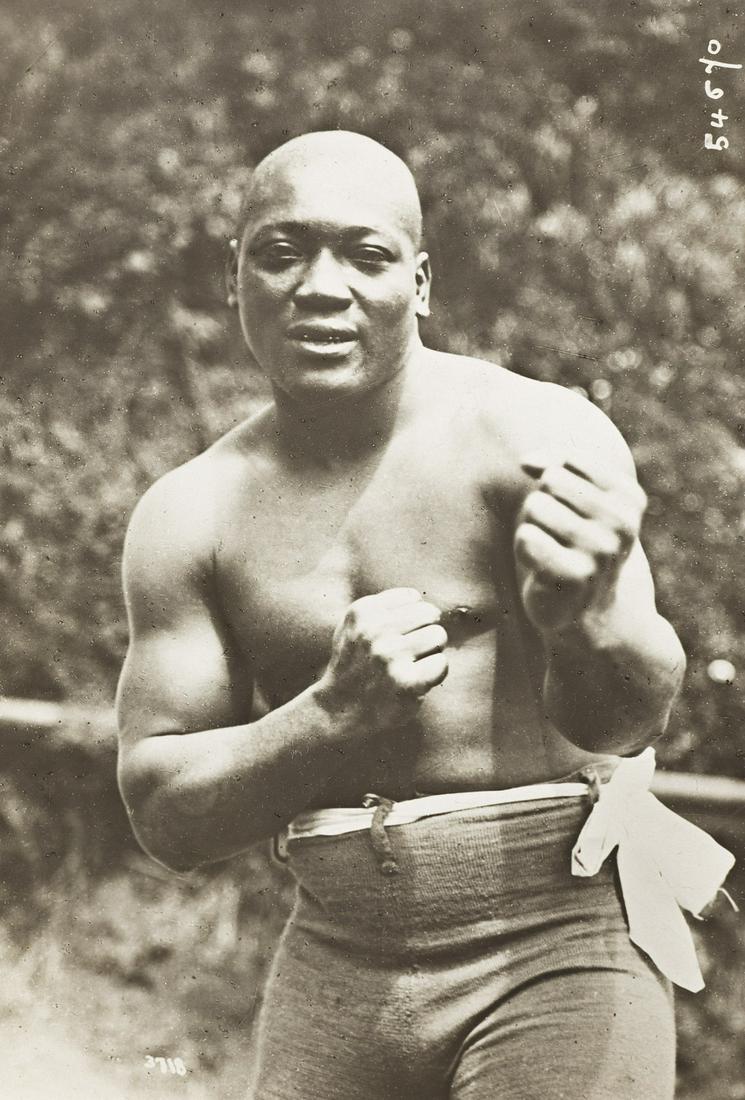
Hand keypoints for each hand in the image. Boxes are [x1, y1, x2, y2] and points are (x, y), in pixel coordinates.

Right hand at [318, 588, 448, 728]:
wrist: (339, 709)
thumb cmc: (354, 665)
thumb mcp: (353, 625)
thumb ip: (381, 607)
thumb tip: (419, 599)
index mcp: (362, 611)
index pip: (413, 597)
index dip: (411, 617)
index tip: (397, 634)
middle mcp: (374, 631)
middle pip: (430, 613)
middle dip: (425, 631)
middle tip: (408, 652)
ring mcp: (390, 656)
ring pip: (438, 636)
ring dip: (430, 652)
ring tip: (411, 665)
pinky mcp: (406, 682)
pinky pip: (441, 664)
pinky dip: (435, 674)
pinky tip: (416, 681)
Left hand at [514, 454, 645, 634]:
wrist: (588, 610)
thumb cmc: (574, 542)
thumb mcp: (575, 497)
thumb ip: (554, 464)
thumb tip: (527, 461)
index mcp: (629, 498)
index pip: (571, 459)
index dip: (553, 477)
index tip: (566, 507)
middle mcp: (622, 522)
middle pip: (551, 480)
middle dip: (543, 503)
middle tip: (557, 533)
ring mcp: (601, 550)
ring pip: (536, 506)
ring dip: (532, 527)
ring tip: (551, 550)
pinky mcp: (575, 574)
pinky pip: (526, 537)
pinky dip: (524, 550)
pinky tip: (542, 568)